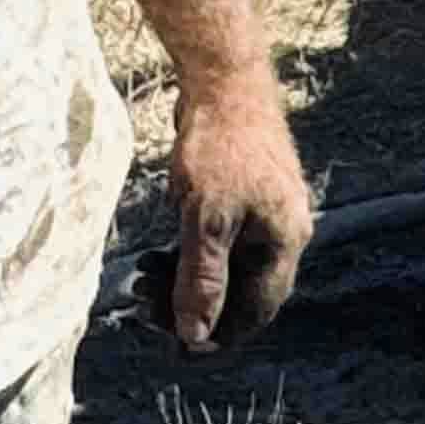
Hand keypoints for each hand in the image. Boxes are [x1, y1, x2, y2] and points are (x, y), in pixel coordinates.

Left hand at [161, 71, 312, 353]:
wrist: (223, 77)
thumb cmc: (220, 145)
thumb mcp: (205, 218)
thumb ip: (201, 278)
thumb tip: (195, 335)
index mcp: (284, 242)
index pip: (255, 312)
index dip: (217, 335)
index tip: (174, 346)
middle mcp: (281, 231)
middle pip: (240, 292)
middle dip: (192, 307)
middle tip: (143, 309)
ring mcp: (263, 211)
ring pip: (226, 266)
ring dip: (184, 281)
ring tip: (140, 280)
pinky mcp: (242, 194)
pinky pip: (218, 241)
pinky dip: (188, 254)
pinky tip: (155, 255)